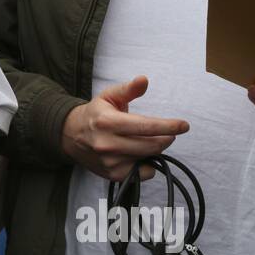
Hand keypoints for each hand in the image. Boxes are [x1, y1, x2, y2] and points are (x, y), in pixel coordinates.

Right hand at [61, 76, 189, 181]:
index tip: (184, 125)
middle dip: (166, 138)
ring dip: (156, 149)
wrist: (71, 135)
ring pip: (148, 158)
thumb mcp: (109, 96)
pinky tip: (138, 154)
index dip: (169, 126)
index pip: (146, 127)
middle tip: (168, 133)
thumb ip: (128, 89)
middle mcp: (108, 144)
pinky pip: (143, 173)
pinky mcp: (112, 174)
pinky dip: (147, 164)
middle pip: (152, 145)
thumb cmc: (95, 114)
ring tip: (150, 141)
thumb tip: (144, 80)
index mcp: (108, 122)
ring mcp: (110, 161)